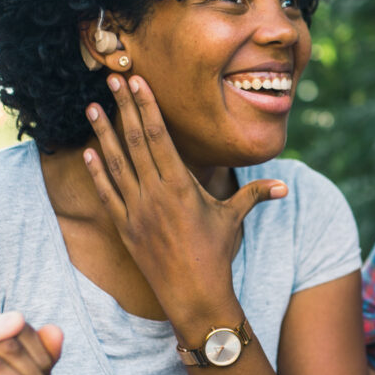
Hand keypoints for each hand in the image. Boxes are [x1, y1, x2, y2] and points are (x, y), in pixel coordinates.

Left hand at [81, 74, 285, 318]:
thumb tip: (285, 186)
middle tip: (111, 80)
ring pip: (116, 163)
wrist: (193, 294)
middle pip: (136, 141)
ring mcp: (137, 211)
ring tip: (91, 108)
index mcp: (181, 186)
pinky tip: (89, 152)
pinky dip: (97, 172)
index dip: (147, 107)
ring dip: (103, 133)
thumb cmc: (217, 255)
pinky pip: (107, 194)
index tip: (136, 82)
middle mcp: (155, 194)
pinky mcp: (125, 228)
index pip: (160, 136)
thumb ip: (255, 194)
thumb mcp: (234, 219)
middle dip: (123, 108)